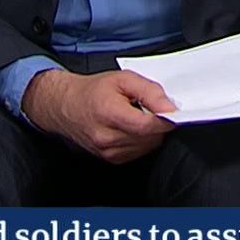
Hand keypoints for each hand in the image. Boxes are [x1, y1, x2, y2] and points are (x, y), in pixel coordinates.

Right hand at [23, 69, 176, 162]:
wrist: (66, 106)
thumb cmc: (94, 91)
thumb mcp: (123, 79)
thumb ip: (150, 91)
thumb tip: (171, 108)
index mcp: (108, 114)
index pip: (147, 126)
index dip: (165, 119)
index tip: (172, 111)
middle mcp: (106, 137)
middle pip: (150, 137)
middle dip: (157, 123)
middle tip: (149, 108)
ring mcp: (108, 152)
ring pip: (147, 146)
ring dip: (150, 132)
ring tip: (136, 116)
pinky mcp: (111, 159)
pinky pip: (139, 152)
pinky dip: (142, 140)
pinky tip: (131, 127)